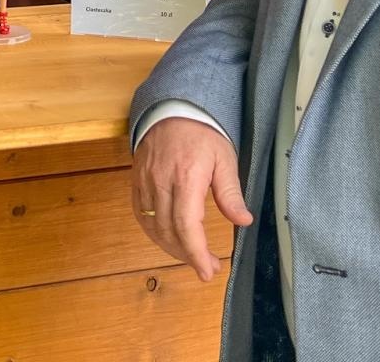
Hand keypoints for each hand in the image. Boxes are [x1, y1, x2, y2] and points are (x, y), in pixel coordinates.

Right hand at [131, 117, 251, 280]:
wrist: (172, 109)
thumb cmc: (202, 133)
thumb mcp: (224, 158)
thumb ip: (231, 192)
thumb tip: (243, 221)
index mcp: (187, 177)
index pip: (188, 225)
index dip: (196, 253)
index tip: (207, 270)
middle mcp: (161, 182)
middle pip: (169, 231)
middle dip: (188, 255)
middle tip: (207, 266)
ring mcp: (145, 182)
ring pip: (153, 226)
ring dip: (171, 247)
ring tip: (190, 254)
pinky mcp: (137, 181)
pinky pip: (141, 215)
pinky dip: (154, 232)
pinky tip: (168, 238)